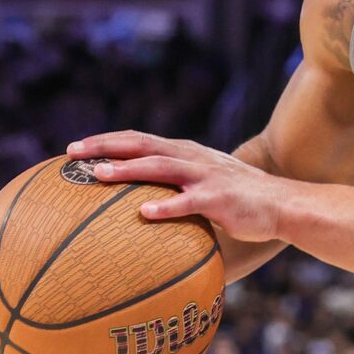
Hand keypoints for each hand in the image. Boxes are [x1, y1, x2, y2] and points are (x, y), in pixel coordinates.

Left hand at [68, 130, 290, 242]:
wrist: (281, 203)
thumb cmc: (238, 200)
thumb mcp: (203, 185)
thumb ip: (175, 189)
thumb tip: (139, 211)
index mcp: (184, 153)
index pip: (139, 139)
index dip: (107, 140)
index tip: (76, 148)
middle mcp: (190, 158)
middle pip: (141, 145)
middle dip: (105, 146)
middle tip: (72, 152)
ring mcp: (204, 176)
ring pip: (159, 168)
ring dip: (128, 170)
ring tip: (100, 175)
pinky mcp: (218, 198)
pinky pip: (188, 202)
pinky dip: (166, 207)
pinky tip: (144, 214)